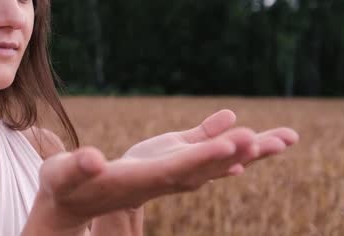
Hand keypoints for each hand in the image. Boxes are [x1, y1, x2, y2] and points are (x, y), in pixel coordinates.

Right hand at [31, 109, 297, 230]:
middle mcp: (159, 181)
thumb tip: (92, 160)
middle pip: (205, 167)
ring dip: (243, 151)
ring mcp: (164, 176)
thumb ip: (78, 168)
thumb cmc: (63, 188)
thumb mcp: (63, 176)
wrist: (72, 203)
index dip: (206, 156)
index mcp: (137, 180)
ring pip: (210, 164)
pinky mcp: (163, 169)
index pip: (177, 169)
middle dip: (237, 152)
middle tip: (274, 139)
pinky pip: (200, 159)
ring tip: (280, 139)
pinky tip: (242, 144)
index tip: (235, 144)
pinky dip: (224, 150)